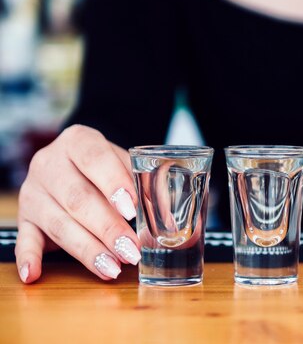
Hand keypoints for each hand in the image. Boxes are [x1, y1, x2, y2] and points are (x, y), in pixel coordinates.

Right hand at [15, 125, 139, 282]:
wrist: (73, 163)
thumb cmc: (106, 166)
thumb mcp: (125, 162)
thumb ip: (143, 182)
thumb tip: (166, 218)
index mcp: (77, 141)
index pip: (94, 159)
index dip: (113, 184)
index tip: (131, 209)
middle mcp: (48, 164)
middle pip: (78, 199)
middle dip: (108, 228)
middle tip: (132, 250)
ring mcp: (33, 192)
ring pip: (59, 224)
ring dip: (88, 250)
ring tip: (114, 268)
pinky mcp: (25, 218)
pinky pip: (24, 240)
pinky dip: (29, 259)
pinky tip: (35, 275)